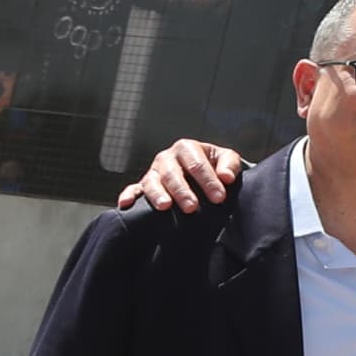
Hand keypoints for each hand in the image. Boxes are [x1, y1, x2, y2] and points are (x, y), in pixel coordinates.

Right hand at [117, 139, 248, 213]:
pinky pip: (133, 189)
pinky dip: (128, 196)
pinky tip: (125, 204)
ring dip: (158, 194)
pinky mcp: (144, 186)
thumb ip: (230, 165)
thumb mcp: (227, 159)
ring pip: (152, 182)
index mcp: (187, 148)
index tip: (219, 197)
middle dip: (183, 191)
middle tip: (192, 207)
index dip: (208, 181)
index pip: (197, 164)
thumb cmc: (215, 165)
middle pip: (172, 174)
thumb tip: (227, 177)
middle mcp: (167, 158)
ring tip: (166, 207)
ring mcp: (154, 172)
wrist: (204, 173)